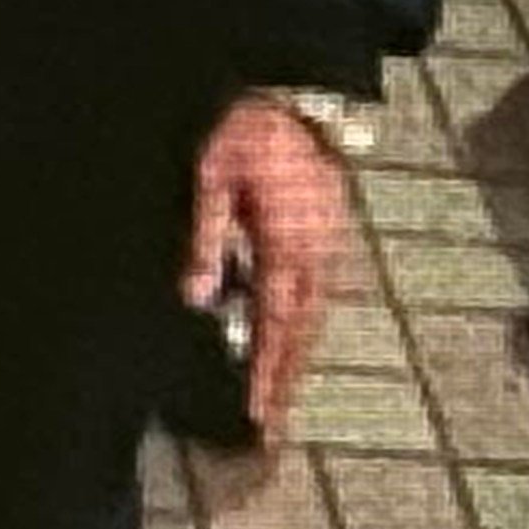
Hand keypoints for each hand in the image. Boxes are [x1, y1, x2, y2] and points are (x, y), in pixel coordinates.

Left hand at [180, 94, 355, 441]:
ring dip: (294, 358)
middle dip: (285, 381)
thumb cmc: (244, 131)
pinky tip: (285, 343)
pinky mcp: (329, 237)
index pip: (277, 326)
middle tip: (270, 431)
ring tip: (276, 401)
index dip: (268, 374)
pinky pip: (313, 295)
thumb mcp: (212, 177)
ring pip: (311, 317)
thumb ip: (205, 237)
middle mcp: (317, 257)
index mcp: (288, 246)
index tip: (259, 418)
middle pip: (301, 333)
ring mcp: (329, 248)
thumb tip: (199, 299)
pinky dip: (299, 326)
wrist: (296, 97)